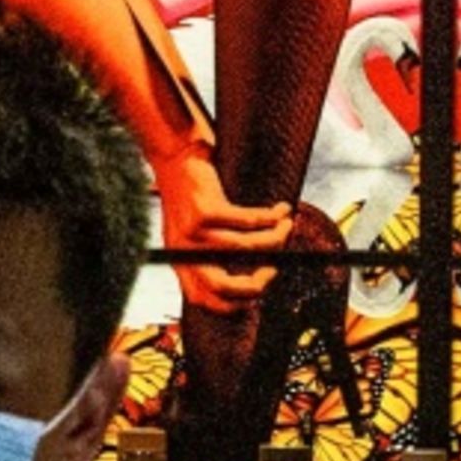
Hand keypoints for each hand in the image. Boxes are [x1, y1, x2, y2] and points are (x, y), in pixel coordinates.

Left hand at [169, 185, 307, 320]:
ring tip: (287, 228)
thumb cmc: (189, 195)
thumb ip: (208, 256)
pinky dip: (271, 217)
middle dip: (255, 285)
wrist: (173, 156)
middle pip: (221, 287)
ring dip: (274, 239)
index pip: (202, 299)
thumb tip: (250, 279)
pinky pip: (249, 221)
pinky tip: (281, 211)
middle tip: (273, 269)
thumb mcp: (191, 232)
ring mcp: (193, 231)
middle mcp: (184, 251)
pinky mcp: (206, 209)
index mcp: (180, 261)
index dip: (232, 303)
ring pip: (245, 248)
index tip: (256, 291)